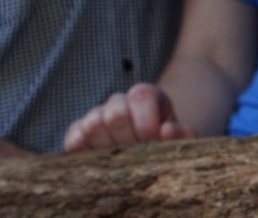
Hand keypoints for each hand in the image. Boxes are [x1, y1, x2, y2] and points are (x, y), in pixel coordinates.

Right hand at [63, 83, 195, 151]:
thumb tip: (166, 131)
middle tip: (137, 155)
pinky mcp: (76, 133)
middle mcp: (118, 102)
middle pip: (116, 113)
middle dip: (128, 139)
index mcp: (145, 96)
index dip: (147, 124)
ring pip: (93, 124)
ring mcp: (95, 116)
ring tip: (121, 160)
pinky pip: (73, 138)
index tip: (153, 142)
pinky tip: (101, 161)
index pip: (140, 96)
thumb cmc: (166, 145)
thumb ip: (184, 133)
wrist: (146, 157)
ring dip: (108, 147)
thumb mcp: (182, 138)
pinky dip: (85, 152)